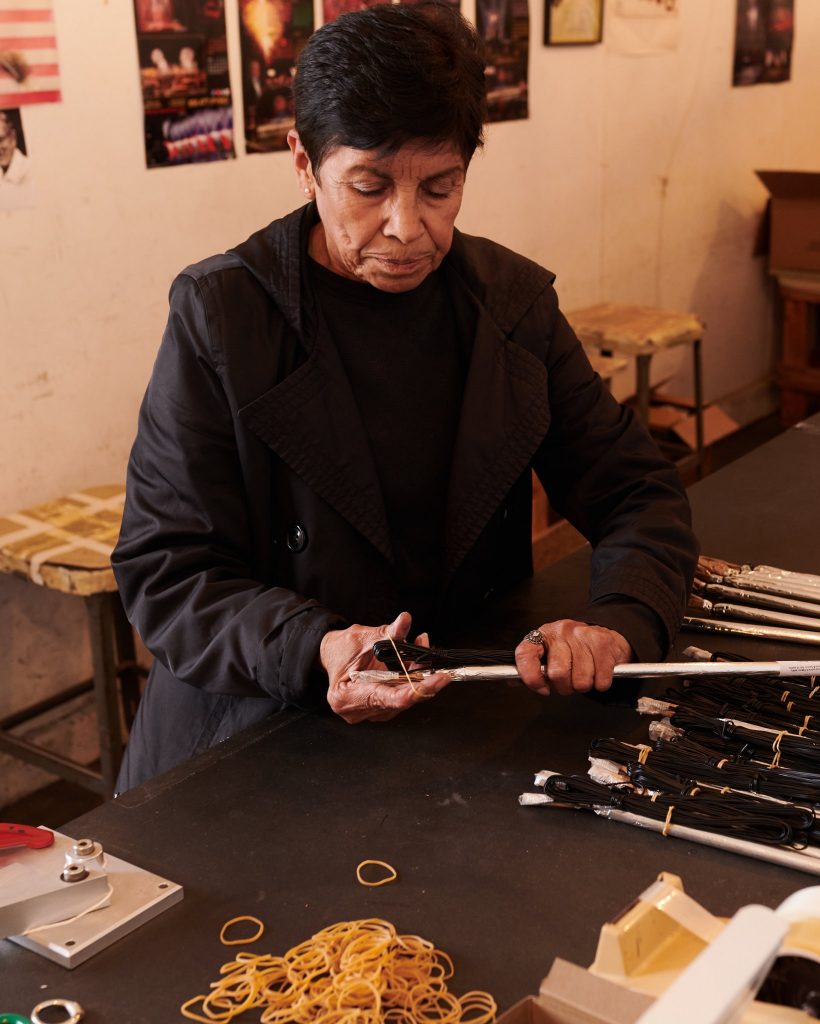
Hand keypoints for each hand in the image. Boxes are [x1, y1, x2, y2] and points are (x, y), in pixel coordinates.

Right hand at [319, 611, 450, 722]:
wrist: (333, 655)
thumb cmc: (341, 649)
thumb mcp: (363, 637)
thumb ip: (387, 633)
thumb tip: (404, 620)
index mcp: (346, 698)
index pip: (389, 699)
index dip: (416, 689)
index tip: (437, 680)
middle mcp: (359, 711)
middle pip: (402, 700)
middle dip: (423, 680)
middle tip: (439, 665)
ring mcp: (371, 713)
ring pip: (406, 698)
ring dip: (420, 676)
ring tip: (422, 648)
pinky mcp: (382, 708)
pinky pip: (404, 694)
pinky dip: (413, 678)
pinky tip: (418, 660)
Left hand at [514, 619, 631, 696]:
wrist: (603, 635)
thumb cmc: (572, 649)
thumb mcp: (549, 654)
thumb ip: (532, 669)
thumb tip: (515, 682)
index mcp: (543, 635)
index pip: (525, 654)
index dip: (530, 677)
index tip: (541, 688)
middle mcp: (561, 631)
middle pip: (558, 674)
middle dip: (564, 687)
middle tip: (568, 682)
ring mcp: (583, 635)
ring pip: (581, 680)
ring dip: (583, 686)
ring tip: (584, 675)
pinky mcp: (603, 642)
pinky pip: (600, 680)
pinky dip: (600, 684)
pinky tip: (597, 673)